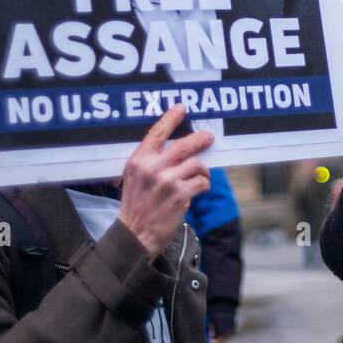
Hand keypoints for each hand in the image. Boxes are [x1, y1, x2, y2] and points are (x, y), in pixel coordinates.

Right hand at [117, 104, 212, 259]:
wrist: (135, 235)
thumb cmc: (136, 205)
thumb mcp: (133, 177)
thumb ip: (149, 161)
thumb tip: (175, 146)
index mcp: (138, 160)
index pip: (156, 132)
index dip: (171, 118)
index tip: (182, 108)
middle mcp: (152, 168)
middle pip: (183, 145)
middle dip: (200, 139)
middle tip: (209, 137)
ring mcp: (167, 181)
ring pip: (196, 164)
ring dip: (202, 170)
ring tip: (201, 176)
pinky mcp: (180, 195)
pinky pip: (201, 182)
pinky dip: (204, 184)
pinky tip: (199, 189)